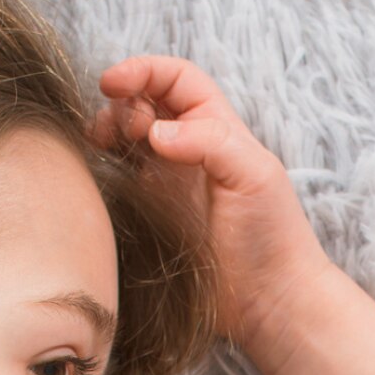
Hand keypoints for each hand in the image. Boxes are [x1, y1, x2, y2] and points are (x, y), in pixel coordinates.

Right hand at [95, 56, 334, 370]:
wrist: (271, 302)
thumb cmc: (273, 236)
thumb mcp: (254, 174)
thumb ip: (210, 141)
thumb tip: (155, 133)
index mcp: (217, 130)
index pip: (174, 80)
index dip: (142, 71)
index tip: (111, 83)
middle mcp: (189, 154)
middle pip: (143, 106)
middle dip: (121, 105)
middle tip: (121, 132)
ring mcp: (167, 188)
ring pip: (126, 144)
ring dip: (108, 135)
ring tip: (103, 148)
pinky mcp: (152, 222)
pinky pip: (120, 187)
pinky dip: (104, 175)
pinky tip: (101, 179)